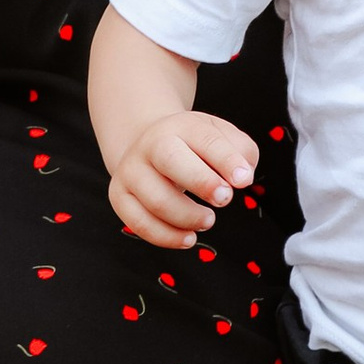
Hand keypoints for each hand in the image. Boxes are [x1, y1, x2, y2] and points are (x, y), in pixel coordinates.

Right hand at [106, 108, 258, 248]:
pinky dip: (166, 237)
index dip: (227, 160)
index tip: (243, 180)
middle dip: (201, 182)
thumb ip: (240, 151)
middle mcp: (150, 145)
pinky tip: (188, 237)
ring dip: (187, 217)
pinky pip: (139, 223)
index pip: (206, 139)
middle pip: (171, 160)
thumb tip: (243, 176)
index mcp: (181, 126)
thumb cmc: (193, 147)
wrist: (148, 146)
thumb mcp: (220, 137)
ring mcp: (131, 171)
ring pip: (156, 199)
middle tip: (225, 199)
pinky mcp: (119, 196)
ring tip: (208, 220)